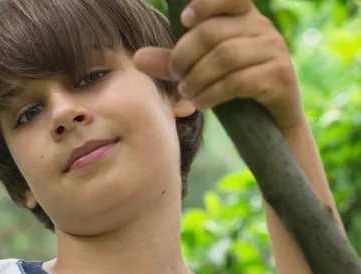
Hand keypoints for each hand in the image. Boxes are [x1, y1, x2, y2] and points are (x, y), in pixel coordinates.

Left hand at [134, 0, 303, 132]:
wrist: (272, 120)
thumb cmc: (232, 87)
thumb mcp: (200, 70)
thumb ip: (172, 62)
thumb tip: (137, 58)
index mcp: (245, 17)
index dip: (204, 4)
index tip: (183, 21)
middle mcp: (263, 28)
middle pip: (213, 32)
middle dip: (185, 56)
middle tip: (176, 76)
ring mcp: (274, 50)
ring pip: (225, 57)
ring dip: (197, 78)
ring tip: (187, 92)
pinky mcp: (279, 76)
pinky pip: (238, 81)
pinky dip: (212, 93)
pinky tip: (202, 103)